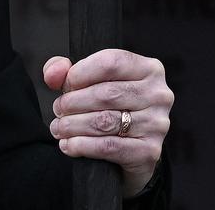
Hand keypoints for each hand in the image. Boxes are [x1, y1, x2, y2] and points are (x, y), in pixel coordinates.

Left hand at [43, 49, 172, 197]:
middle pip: (106, 94)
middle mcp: (159, 94)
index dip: (81, 73)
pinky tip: (69, 145)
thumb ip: (66, 71)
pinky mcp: (149, 151)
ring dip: (73, 125)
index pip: (111, 63)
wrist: (132, 150)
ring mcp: (157, 124)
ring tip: (59, 128)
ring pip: (105, 121)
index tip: (64, 85)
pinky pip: (109, 146)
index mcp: (149, 69)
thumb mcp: (90, 82)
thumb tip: (55, 73)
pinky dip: (82, 145)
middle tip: (58, 110)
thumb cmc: (110, 107)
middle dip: (73, 102)